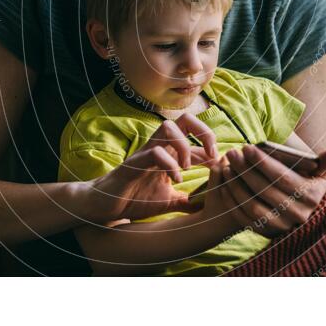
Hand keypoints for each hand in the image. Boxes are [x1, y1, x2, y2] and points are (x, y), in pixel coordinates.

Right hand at [86, 114, 217, 222]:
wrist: (107, 206)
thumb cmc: (135, 199)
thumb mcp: (168, 201)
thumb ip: (187, 200)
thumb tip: (207, 205)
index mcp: (169, 151)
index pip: (195, 133)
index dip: (212, 145)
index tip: (219, 163)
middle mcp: (160, 146)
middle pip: (185, 119)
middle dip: (203, 132)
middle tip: (211, 155)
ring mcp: (147, 151)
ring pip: (169, 127)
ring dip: (185, 146)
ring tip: (187, 168)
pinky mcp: (135, 162)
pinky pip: (155, 152)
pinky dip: (170, 164)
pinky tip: (175, 179)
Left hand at [217, 145, 325, 237]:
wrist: (309, 225)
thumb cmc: (315, 194)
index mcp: (310, 197)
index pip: (282, 177)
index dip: (263, 162)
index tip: (247, 147)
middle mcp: (297, 214)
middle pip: (264, 189)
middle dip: (245, 169)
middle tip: (232, 153)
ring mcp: (281, 227)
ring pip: (252, 204)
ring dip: (236, 185)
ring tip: (227, 166)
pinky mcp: (267, 234)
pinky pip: (244, 218)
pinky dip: (233, 201)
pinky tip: (225, 184)